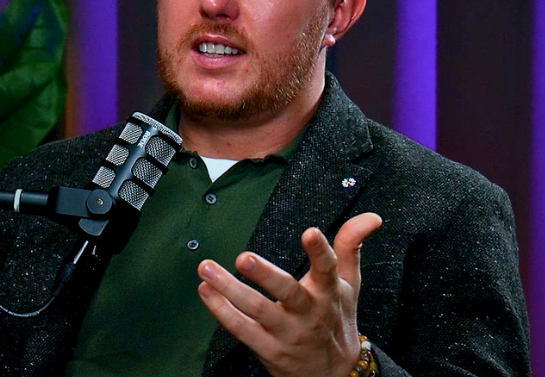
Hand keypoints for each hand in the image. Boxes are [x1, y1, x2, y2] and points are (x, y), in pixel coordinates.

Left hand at [197, 212, 381, 376]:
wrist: (335, 375)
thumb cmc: (338, 317)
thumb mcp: (350, 282)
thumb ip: (351, 245)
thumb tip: (372, 216)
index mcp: (328, 292)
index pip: (327, 269)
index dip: (319, 251)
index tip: (310, 232)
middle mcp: (308, 312)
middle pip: (287, 292)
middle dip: (265, 276)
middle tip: (243, 258)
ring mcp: (286, 333)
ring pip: (257, 311)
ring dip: (229, 290)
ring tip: (206, 268)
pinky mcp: (268, 350)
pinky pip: (242, 331)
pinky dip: (221, 312)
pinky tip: (206, 291)